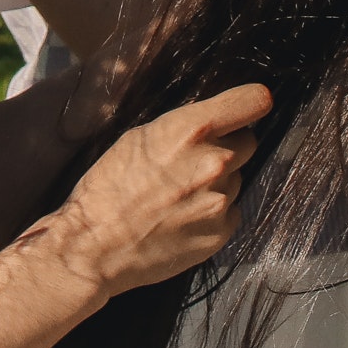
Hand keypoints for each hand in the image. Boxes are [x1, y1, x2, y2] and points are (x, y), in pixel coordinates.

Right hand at [38, 83, 268, 299]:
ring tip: (180, 195)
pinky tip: (183, 218)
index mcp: (192, 130)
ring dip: (217, 183)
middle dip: (229, 146)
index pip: (253, 101)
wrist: (94, 246)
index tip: (250, 107)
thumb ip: (183, 129)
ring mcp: (221, 200)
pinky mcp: (221, 233)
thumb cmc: (107, 188)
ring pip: (236, 180)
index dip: (252, 103)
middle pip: (248, 142)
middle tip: (197, 161)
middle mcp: (215, 162)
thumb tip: (213, 125)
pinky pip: (231, 213)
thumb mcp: (139, 138)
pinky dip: (214, 214)